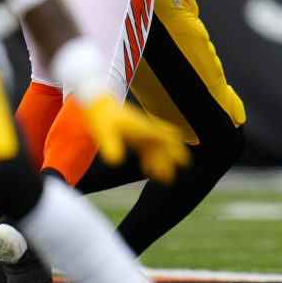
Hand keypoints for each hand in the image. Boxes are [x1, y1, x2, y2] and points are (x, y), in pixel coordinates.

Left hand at [76, 93, 191, 182]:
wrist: (98, 103)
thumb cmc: (102, 116)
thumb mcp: (104, 131)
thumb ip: (111, 145)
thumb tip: (116, 162)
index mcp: (145, 128)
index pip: (167, 139)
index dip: (177, 150)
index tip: (183, 162)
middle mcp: (147, 131)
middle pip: (165, 146)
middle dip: (170, 161)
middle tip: (171, 179)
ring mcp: (141, 133)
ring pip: (157, 149)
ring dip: (161, 162)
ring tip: (163, 179)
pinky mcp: (135, 136)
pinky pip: (148, 149)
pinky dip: (151, 159)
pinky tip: (147, 171)